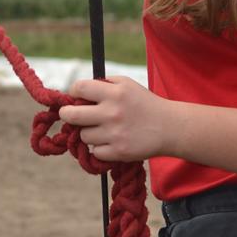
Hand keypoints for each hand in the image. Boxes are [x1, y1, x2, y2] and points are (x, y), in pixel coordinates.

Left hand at [58, 76, 172, 161]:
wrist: (169, 127)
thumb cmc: (143, 103)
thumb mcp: (126, 84)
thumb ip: (102, 84)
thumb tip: (76, 92)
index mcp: (114, 93)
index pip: (79, 88)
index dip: (74, 92)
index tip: (76, 96)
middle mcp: (112, 113)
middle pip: (71, 115)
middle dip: (67, 114)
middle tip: (70, 115)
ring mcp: (115, 134)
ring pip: (83, 135)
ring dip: (88, 132)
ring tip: (101, 129)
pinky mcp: (119, 152)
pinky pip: (95, 152)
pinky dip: (100, 148)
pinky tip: (110, 141)